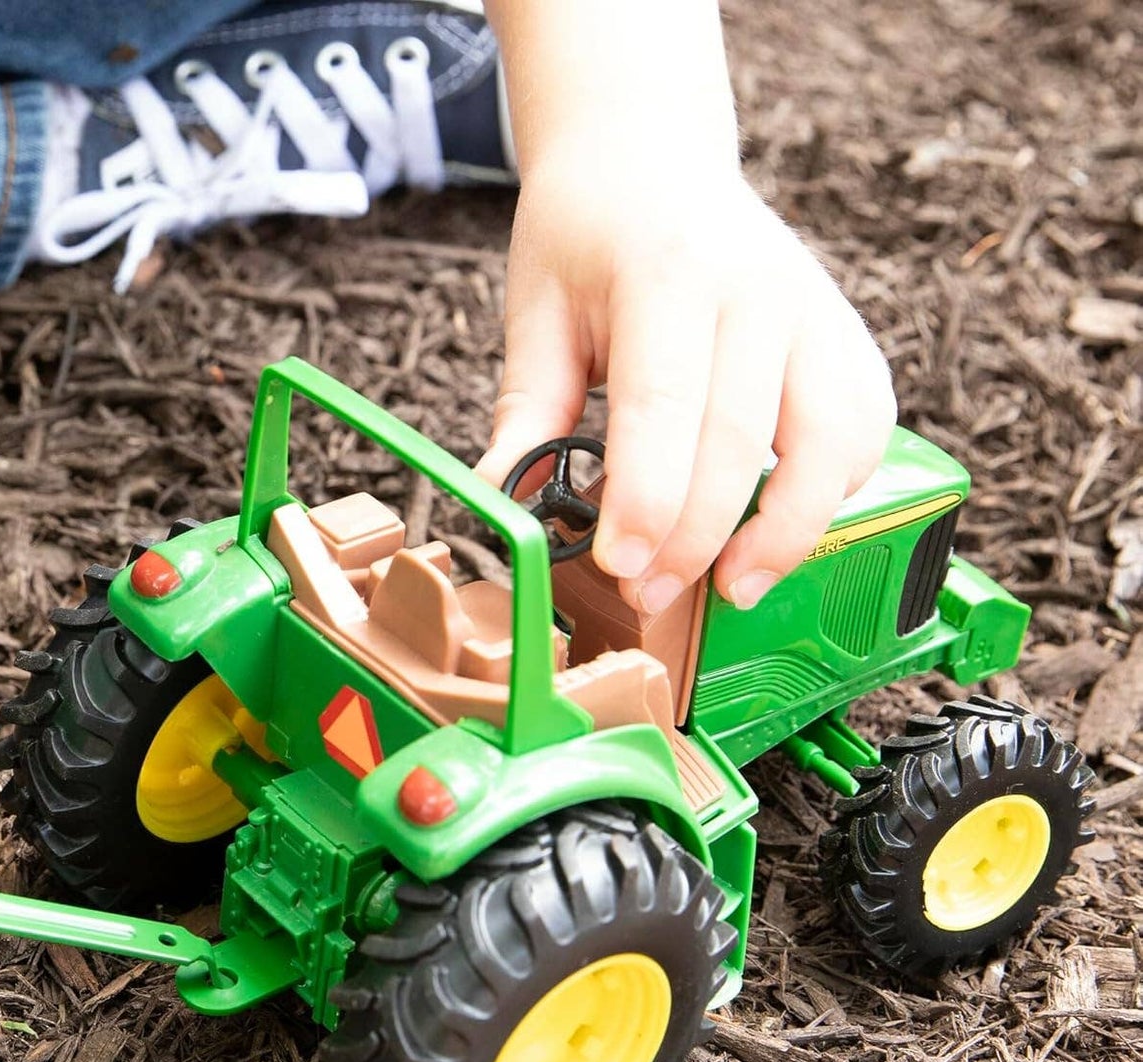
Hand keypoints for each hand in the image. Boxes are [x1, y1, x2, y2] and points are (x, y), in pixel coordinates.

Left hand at [477, 160, 896, 614]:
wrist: (652, 158)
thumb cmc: (587, 239)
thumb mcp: (537, 309)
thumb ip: (528, 410)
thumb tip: (505, 502)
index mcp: (669, 273)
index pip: (665, 405)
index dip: (648, 500)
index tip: (621, 566)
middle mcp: (759, 288)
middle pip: (743, 440)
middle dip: (697, 539)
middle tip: (646, 595)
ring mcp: (816, 311)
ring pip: (832, 444)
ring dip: (786, 534)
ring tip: (731, 588)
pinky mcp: (847, 338)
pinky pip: (864, 433)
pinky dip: (831, 495)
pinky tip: (777, 530)